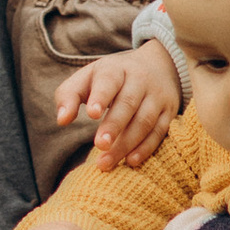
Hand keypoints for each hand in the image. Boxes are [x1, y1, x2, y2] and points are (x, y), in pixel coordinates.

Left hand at [57, 40, 182, 171]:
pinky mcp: (168, 112)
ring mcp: (157, 96)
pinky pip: (159, 131)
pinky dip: (146, 148)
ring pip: (144, 120)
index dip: (100, 96)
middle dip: (114, 125)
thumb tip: (62, 120)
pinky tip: (131, 161)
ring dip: (126, 143)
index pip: (109, 80)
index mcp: (116, 69)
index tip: (91, 114)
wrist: (159, 65)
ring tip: (106, 163)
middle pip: (128, 103)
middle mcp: (139, 80)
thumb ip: (69, 96)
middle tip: (100, 145)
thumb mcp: (89, 78)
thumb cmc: (111, 79)